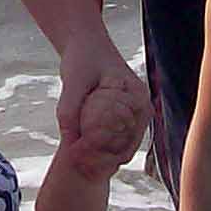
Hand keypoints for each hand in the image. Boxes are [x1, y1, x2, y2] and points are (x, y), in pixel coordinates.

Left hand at [55, 35, 149, 155]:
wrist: (86, 44)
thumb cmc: (83, 58)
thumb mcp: (73, 82)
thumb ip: (70, 110)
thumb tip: (68, 143)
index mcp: (137, 98)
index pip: (125, 137)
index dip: (99, 151)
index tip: (74, 156)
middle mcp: (142, 109)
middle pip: (126, 148)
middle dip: (101, 161)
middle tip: (74, 165)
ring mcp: (134, 115)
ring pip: (122, 149)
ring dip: (101, 160)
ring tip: (76, 164)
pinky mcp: (123, 119)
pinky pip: (116, 142)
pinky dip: (100, 152)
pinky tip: (81, 156)